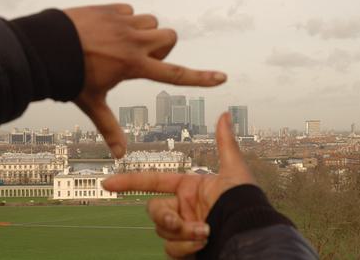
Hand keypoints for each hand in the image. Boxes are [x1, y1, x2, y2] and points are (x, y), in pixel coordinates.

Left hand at [64, 4, 226, 157]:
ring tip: (119, 44)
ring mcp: (124, 23)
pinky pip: (131, 11)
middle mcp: (135, 42)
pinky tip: (105, 32)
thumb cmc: (69, 78)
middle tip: (137, 57)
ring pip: (151, 22)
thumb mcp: (92, 103)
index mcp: (134, 66)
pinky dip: (125, 21)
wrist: (43, 48)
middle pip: (169, 37)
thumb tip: (120, 156)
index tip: (222, 77)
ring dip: (143, 32)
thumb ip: (109, 128)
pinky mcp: (112, 9)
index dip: (201, 78)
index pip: (175, 74)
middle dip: (161, 46)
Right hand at [102, 113, 255, 257]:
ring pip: (162, 231)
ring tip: (204, 233)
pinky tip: (202, 245)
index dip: (130, 182)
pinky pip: (171, 249)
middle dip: (166, 217)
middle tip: (180, 221)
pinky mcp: (186, 249)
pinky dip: (185, 248)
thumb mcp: (234, 171)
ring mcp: (184, 230)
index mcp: (188, 188)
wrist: (250, 235)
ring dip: (181, 233)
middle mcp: (183, 208)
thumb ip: (225, 143)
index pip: (153, 182)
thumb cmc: (245, 201)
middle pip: (154, 210)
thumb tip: (226, 113)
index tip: (108, 184)